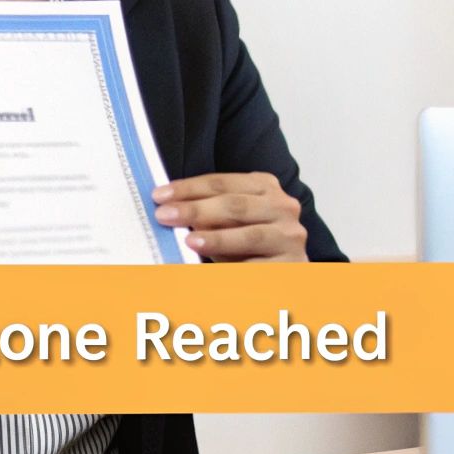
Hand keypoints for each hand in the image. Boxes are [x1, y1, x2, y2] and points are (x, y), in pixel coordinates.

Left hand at [151, 172, 308, 261]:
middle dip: (196, 209)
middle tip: (165, 215)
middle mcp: (282, 206)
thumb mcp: (228, 222)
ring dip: (217, 238)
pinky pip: (260, 266)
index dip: (189, 188)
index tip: (160, 196)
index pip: (222, 182)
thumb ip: (207, 214)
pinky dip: (236, 267)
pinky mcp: (293, 264)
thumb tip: (172, 210)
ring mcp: (290, 235)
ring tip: (190, 241)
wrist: (286, 271)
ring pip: (250, 234)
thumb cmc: (250, 244)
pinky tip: (216, 268)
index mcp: (264, 186)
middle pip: (235, 205)